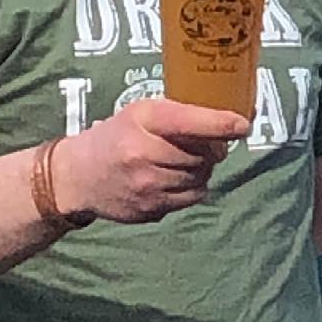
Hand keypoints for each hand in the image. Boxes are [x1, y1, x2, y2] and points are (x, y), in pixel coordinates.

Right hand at [54, 99, 250, 223]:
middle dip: (215, 149)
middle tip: (212, 144)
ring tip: (192, 160)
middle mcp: (143, 154)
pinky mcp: (148, 210)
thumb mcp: (143, 111)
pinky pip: (190, 198)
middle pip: (202, 154)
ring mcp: (145, 186)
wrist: (78, 175)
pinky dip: (194, 188)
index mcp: (143, 122)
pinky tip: (180, 178)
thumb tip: (231, 121)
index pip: (190, 123)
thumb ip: (181, 113)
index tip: (243, 126)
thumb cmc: (119, 134)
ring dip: (205, 169)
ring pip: (200, 177)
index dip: (222, 124)